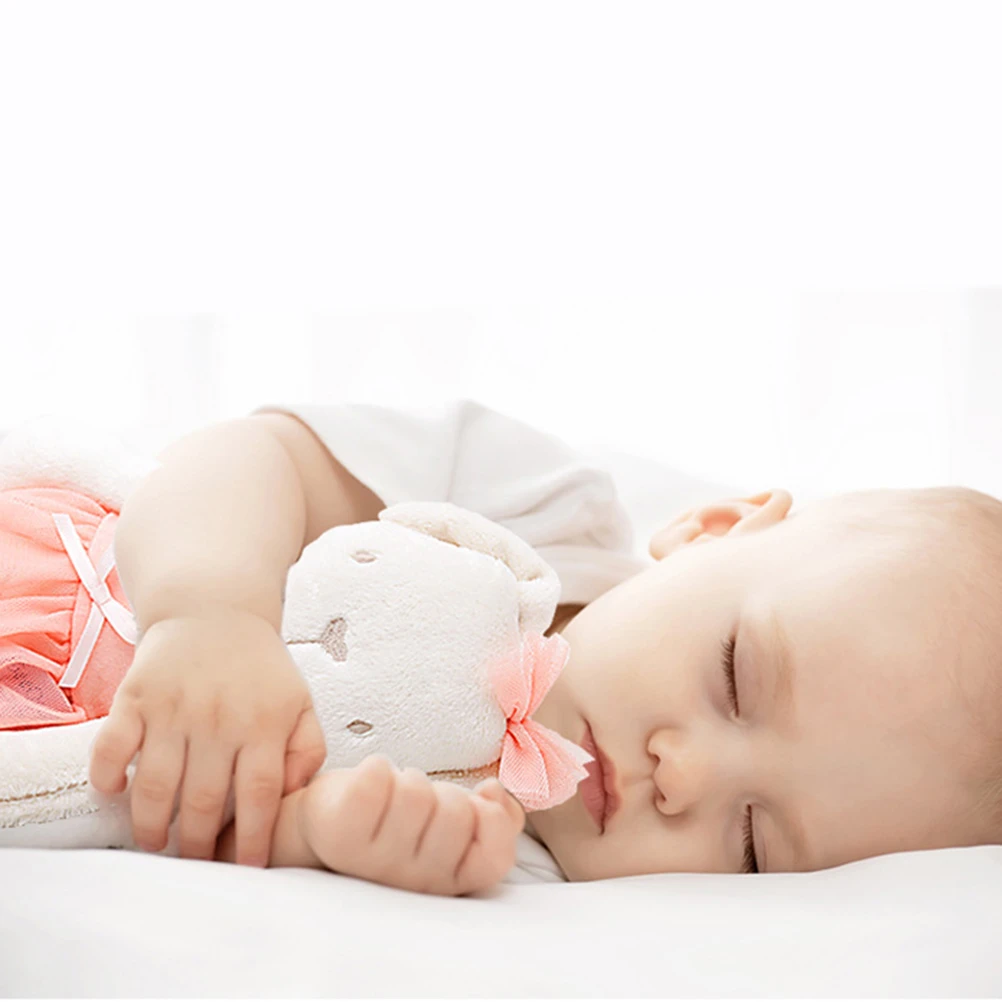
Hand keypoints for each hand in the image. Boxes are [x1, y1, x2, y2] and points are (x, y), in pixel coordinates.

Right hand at [89, 608, 326, 865]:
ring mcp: (174, 707)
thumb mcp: (299, 702)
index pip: (260, 794)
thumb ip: (307, 750)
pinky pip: (112, 746)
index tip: (245, 869)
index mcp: (265, 722)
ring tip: (155, 842)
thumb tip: (294, 796)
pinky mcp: (136, 695)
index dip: (252, 839)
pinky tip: (116, 792)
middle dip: (197, 846)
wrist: (216, 608)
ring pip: (155, 784)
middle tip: (194, 864)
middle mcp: (219, 717)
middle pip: (203, 800)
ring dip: (150, 825)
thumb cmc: (259, 668)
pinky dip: (108, 776)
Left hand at [298, 755, 524, 894]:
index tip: (470, 805)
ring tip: (388, 797)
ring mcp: (374, 863)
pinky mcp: (339, 834)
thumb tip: (494, 792)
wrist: (319, 829)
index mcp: (445, 882)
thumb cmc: (394, 821)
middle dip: (441, 792)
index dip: (488, 820)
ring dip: (406, 780)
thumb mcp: (452, 828)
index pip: (493, 857)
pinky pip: (377, 777)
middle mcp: (411, 884)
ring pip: (418, 791)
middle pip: (457, 812)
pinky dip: (375, 768)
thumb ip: (495, 820)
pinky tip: (367, 785)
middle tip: (416, 804)